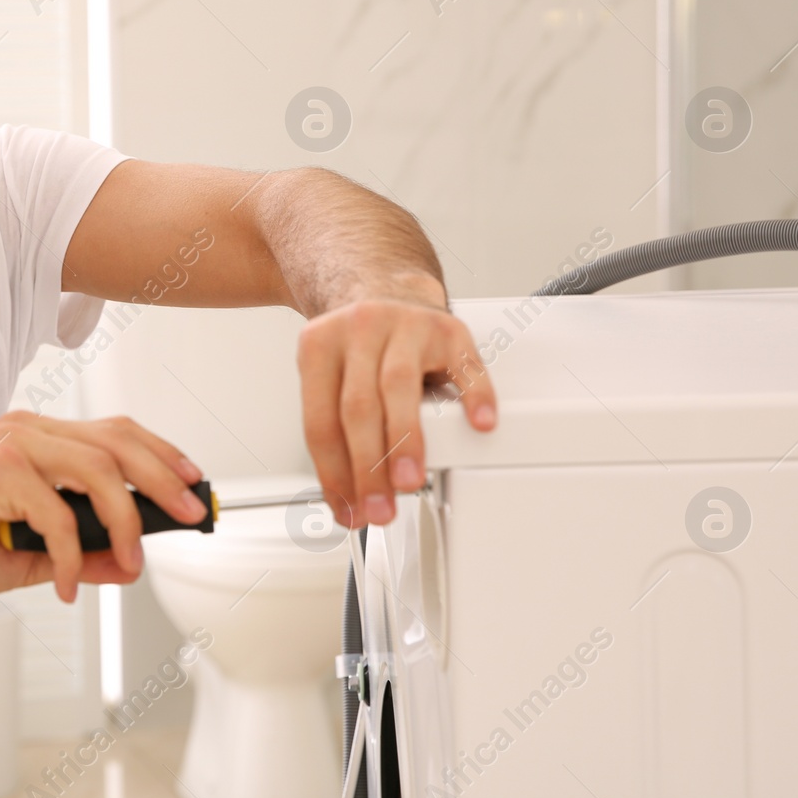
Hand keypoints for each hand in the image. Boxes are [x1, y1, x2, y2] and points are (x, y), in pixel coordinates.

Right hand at [0, 411, 206, 602]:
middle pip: (119, 441)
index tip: (191, 483)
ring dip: (126, 519)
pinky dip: (69, 556)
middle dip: (165, 478)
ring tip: (132, 560)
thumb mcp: (27, 556)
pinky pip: (56, 515)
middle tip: (190, 512)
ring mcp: (13, 445)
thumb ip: (79, 553)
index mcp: (37, 438)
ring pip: (99, 470)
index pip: (114, 433)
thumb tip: (127, 563)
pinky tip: (62, 584)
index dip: (160, 454)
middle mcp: (29, 431)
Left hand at [297, 296, 495, 526]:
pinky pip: (466, 364)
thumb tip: (345, 499)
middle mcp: (359, 331)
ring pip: (399, 386)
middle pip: (358, 407)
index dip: (333, 473)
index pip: (321, 422)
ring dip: (405, 442)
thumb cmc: (356, 347)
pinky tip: (479, 424)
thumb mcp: (327, 375)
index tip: (348, 509)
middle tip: (378, 508)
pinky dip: (475, 396)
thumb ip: (333, 428)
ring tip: (409, 482)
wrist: (384, 287)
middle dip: (368, 467)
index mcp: (318, 347)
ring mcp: (405, 326)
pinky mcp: (448, 328)